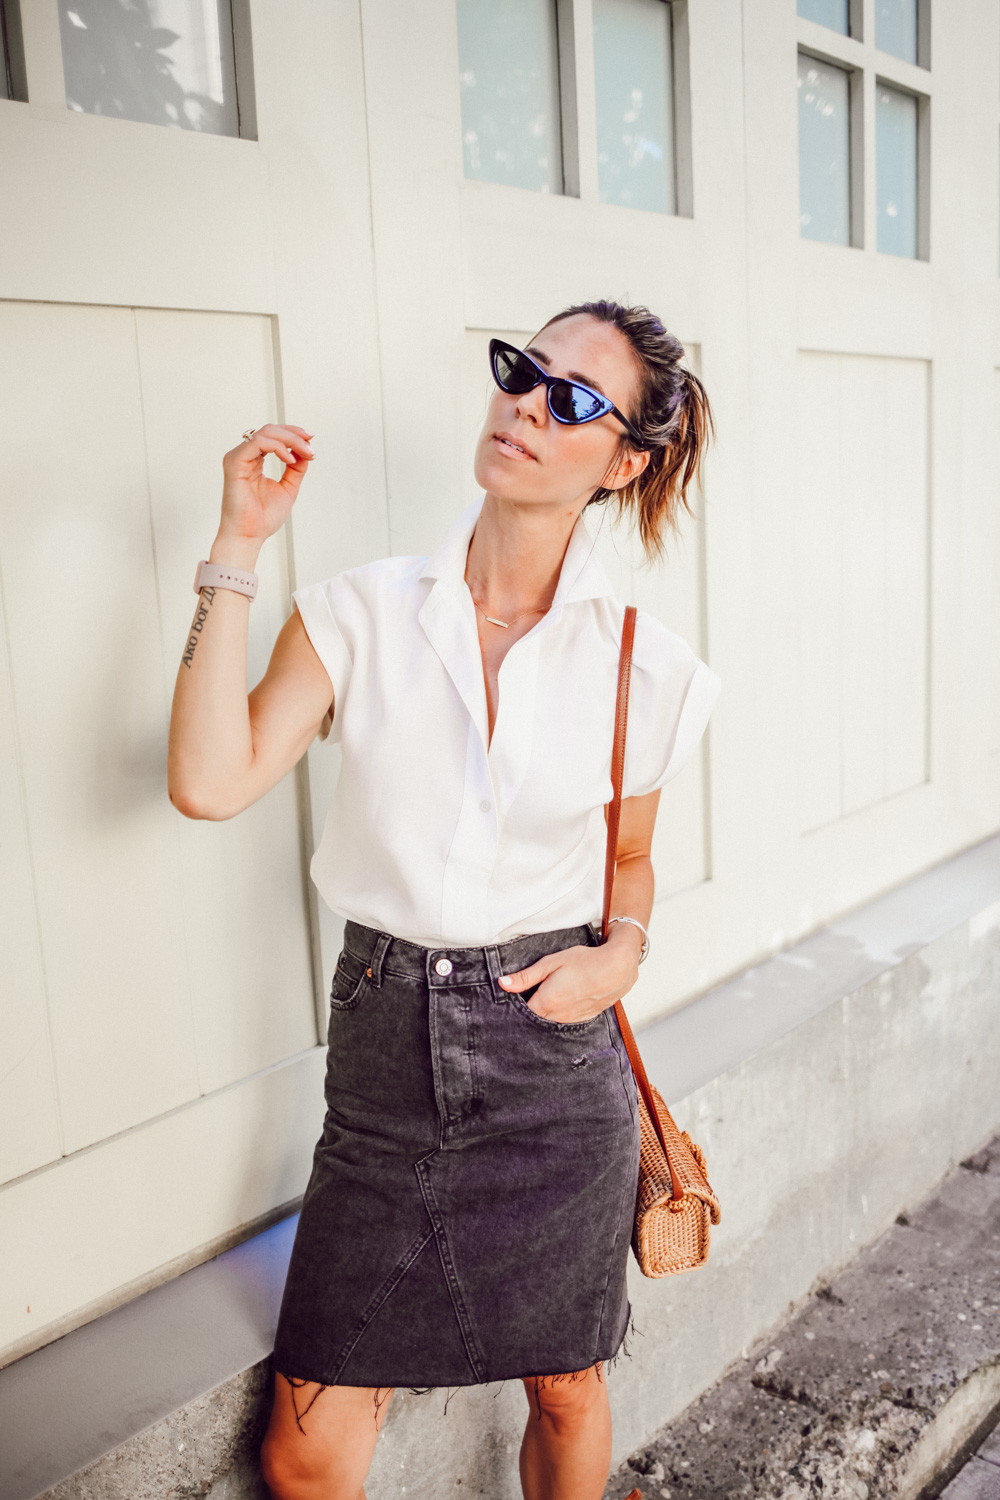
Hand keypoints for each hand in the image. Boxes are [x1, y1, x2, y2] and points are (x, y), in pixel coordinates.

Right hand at [217, 423, 315, 553]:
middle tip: (311, 445)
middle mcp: (244, 456)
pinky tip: (290, 459)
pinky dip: (278, 447)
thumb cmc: (262, 518)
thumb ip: (296, 469)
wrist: (249, 536)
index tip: (311, 441)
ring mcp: (238, 458)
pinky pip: (258, 443)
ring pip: (266, 433)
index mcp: (254, 461)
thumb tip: (306, 451)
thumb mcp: (288, 488)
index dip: (293, 434)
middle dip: (295, 434)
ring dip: (290, 440)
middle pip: (270, 430)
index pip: (273, 436)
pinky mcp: (234, 462)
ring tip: (306, 453)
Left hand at [498, 923, 643, 1023]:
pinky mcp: (583, 1019)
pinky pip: (564, 1021)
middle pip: (534, 1020)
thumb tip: (504, 983)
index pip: (521, 1013)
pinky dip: (560, 1013)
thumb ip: (526, 976)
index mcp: (546, 1003)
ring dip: (545, 1012)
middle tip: (531, 992)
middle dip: (530, 1009)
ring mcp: (571, 1020)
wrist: (617, 968)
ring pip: (549, 1022)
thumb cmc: (585, 962)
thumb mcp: (551, 963)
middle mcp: (557, 1016)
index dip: (515, 1005)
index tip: (515, 994)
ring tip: (550, 993)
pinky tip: (564, 999)